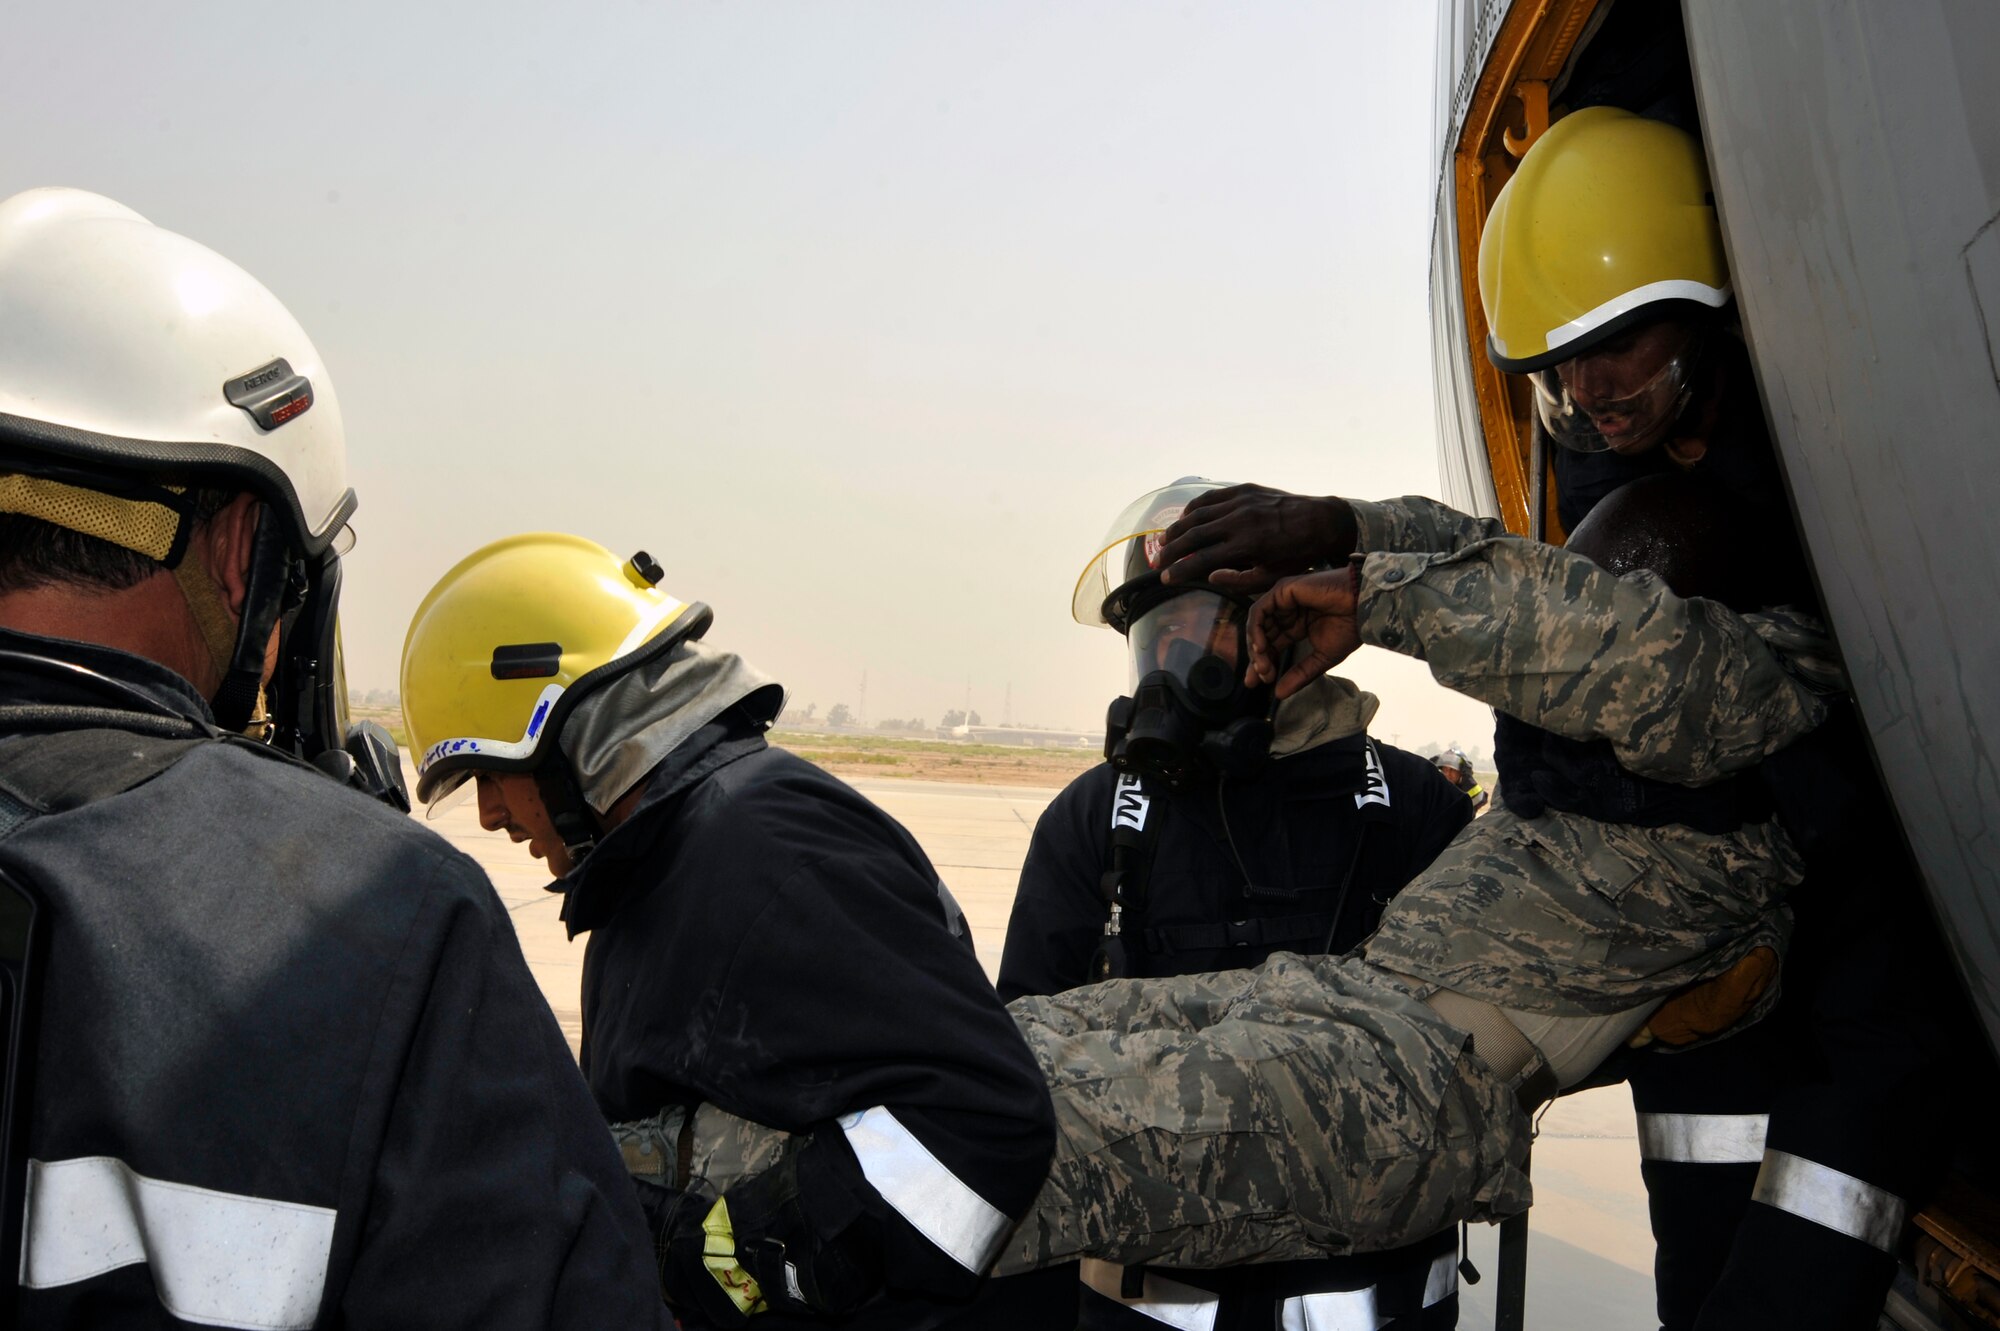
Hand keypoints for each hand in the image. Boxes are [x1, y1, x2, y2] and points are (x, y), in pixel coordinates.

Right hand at [1156, 484, 1356, 592]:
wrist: (1322, 521)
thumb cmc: (1298, 555)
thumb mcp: (1272, 576)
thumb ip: (1239, 580)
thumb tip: (1210, 576)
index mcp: (1247, 545)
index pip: (1201, 560)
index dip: (1179, 571)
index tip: (1165, 579)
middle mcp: (1239, 520)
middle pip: (1192, 535)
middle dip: (1171, 550)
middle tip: (1158, 562)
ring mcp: (1240, 501)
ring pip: (1197, 514)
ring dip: (1177, 528)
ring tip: (1165, 541)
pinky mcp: (1244, 489)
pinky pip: (1210, 498)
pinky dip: (1194, 508)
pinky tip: (1186, 519)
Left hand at [1245, 568, 1362, 698]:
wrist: (1363, 607)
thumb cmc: (1349, 628)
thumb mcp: (1321, 658)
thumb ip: (1299, 675)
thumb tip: (1278, 694)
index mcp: (1295, 625)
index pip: (1271, 645)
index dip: (1262, 664)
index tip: (1256, 683)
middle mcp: (1286, 612)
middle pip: (1261, 636)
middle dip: (1257, 658)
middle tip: (1259, 677)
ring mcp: (1283, 600)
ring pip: (1257, 624)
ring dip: (1256, 646)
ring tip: (1262, 665)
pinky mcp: (1282, 590)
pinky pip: (1259, 611)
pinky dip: (1256, 629)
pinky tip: (1262, 647)